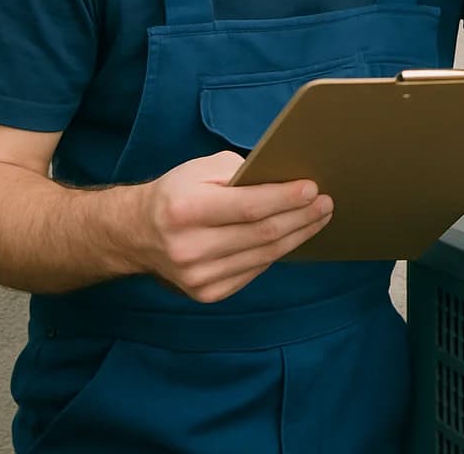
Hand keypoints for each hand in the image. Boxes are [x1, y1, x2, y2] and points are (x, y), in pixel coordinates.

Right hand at [135, 152, 332, 302]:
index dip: (284, 199)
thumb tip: (285, 179)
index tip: (313, 188)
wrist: (137, 234)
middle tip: (326, 203)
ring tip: (319, 217)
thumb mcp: (200, 170)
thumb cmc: (176, 193)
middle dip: (300, 217)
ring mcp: (198, 277)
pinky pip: (255, 270)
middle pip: (262, 234)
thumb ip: (240, 173)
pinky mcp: (208, 293)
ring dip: (297, 235)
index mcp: (185, 211)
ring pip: (264, 256)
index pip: (247, 207)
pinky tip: (293, 236)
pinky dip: (278, 252)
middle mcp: (190, 248)